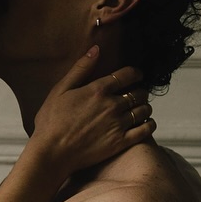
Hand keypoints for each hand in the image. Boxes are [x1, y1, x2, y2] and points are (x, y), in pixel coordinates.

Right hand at [28, 48, 154, 175]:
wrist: (52, 152)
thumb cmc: (51, 121)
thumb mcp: (60, 90)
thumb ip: (81, 69)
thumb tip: (96, 49)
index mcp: (98, 90)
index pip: (128, 75)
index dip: (136, 73)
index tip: (137, 75)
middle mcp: (112, 105)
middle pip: (139, 93)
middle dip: (141, 91)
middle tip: (137, 94)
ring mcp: (118, 125)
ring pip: (144, 111)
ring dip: (145, 107)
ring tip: (140, 109)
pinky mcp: (120, 143)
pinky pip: (144, 131)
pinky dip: (149, 125)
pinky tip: (146, 124)